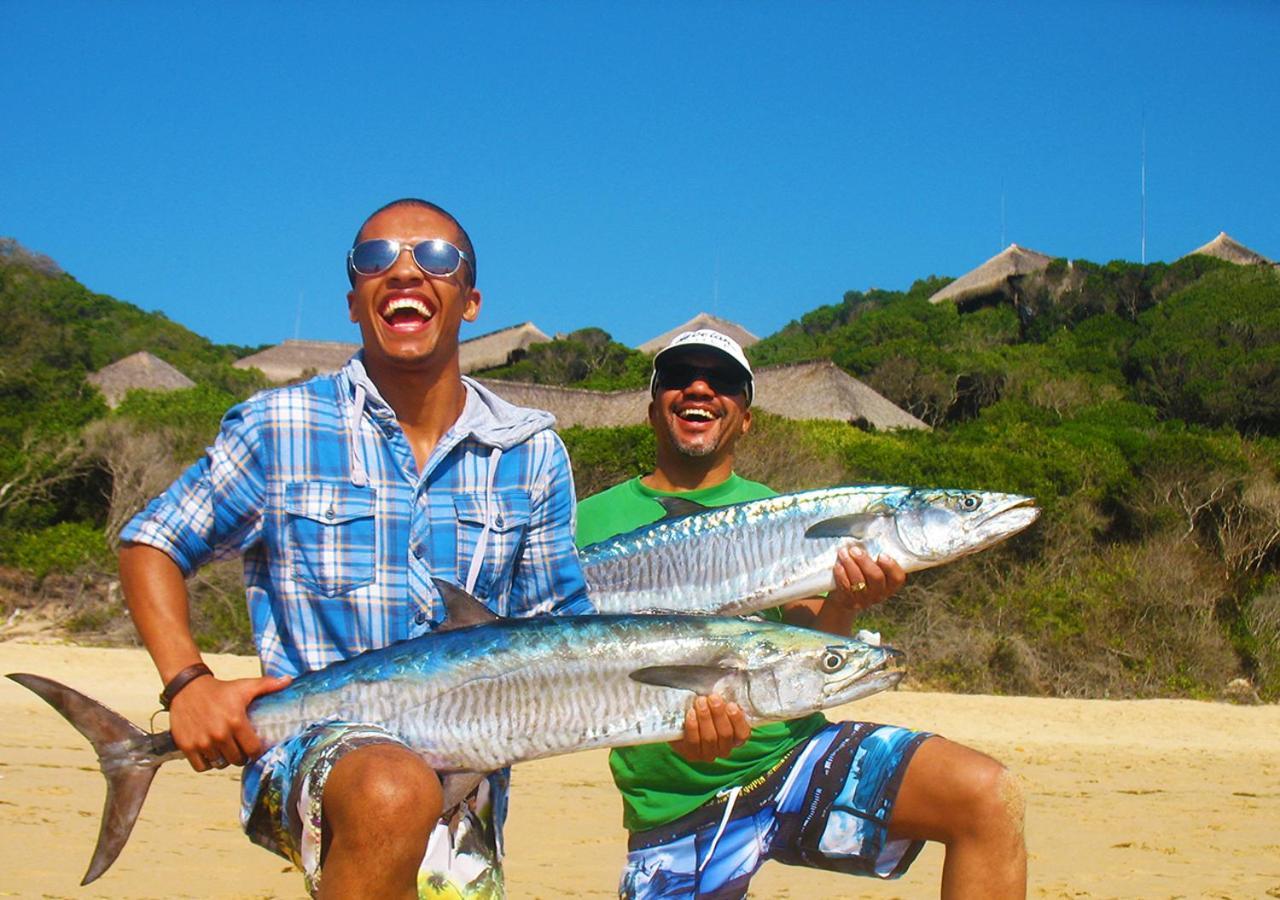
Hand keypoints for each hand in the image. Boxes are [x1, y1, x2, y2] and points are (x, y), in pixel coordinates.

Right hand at [168, 673, 291, 771]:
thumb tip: (289, 680)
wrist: (188, 688)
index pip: (253, 750)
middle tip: (239, 748)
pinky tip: (210, 752)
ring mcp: (202, 742)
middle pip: (237, 759)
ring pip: (219, 764)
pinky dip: (206, 763)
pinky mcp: (187, 746)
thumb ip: (268, 685)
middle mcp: (219, 734)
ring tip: (225, 749)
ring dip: (224, 759)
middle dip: (241, 756)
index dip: (256, 752)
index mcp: (236, 722)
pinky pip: (201, 766)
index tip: (254, 748)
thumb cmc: (221, 689)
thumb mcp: (245, 686)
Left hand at [668, 695, 751, 762]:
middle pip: (725, 734)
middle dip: (719, 714)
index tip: (731, 705)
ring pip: (710, 738)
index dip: (738, 720)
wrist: (681, 722)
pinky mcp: (692, 755)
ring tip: (700, 701)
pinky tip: (691, 713)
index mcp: (735, 738)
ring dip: (705, 718)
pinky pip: (694, 742)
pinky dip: (693, 726)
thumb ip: (724, 702)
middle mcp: (724, 749)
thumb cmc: (704, 710)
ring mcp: (708, 754)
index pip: (743, 734)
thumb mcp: (716, 705)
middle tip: (713, 698)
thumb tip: (728, 689)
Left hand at [827, 544, 905, 613]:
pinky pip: (846, 587)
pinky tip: (838, 565)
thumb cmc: (863, 577)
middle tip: (855, 550)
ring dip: (850, 564)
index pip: (897, 578)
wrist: (846, 599)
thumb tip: (868, 536)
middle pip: (876, 577)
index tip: (881, 554)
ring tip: (843, 552)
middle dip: (864, 561)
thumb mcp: (873, 570)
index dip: (891, 566)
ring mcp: (865, 599)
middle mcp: (879, 593)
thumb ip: (875, 559)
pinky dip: (841, 574)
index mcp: (890, 585)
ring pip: (858, 581)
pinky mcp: (850, 601)